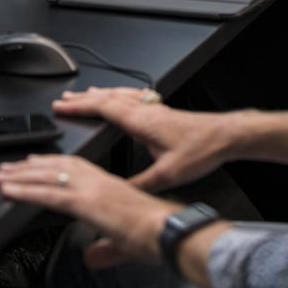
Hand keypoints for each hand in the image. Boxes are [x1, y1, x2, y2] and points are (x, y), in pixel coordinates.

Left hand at [0, 154, 174, 269]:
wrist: (168, 231)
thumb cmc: (156, 235)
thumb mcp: (124, 243)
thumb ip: (105, 250)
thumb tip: (92, 257)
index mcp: (109, 186)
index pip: (75, 167)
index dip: (52, 162)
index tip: (34, 161)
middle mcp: (99, 182)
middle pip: (57, 167)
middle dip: (30, 167)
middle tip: (8, 167)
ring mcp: (91, 189)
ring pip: (49, 177)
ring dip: (21, 176)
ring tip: (2, 177)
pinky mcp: (86, 202)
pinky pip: (49, 194)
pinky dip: (26, 191)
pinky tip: (9, 191)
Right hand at [52, 87, 234, 190]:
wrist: (226, 136)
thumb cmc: (202, 150)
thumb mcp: (167, 175)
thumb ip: (140, 184)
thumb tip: (118, 193)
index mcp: (142, 122)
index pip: (103, 108)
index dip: (80, 107)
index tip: (61, 106)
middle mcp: (147, 111)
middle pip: (108, 97)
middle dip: (83, 98)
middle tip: (64, 98)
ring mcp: (156, 108)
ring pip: (122, 95)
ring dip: (101, 93)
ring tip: (86, 94)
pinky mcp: (164, 111)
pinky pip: (136, 96)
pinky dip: (122, 94)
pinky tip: (124, 96)